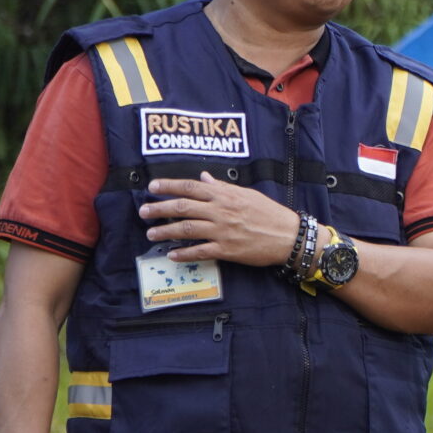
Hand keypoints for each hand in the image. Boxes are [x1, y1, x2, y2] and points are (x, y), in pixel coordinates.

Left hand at [142, 174, 302, 267]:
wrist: (289, 236)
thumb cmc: (270, 213)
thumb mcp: (248, 194)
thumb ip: (223, 187)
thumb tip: (204, 178)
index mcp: (225, 196)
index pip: (191, 187)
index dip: (169, 186)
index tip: (152, 187)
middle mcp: (220, 212)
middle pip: (182, 208)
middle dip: (159, 209)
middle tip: (144, 212)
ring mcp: (222, 231)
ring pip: (186, 229)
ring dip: (165, 231)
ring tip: (151, 233)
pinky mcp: (227, 250)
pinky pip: (200, 251)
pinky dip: (184, 253)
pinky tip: (172, 254)